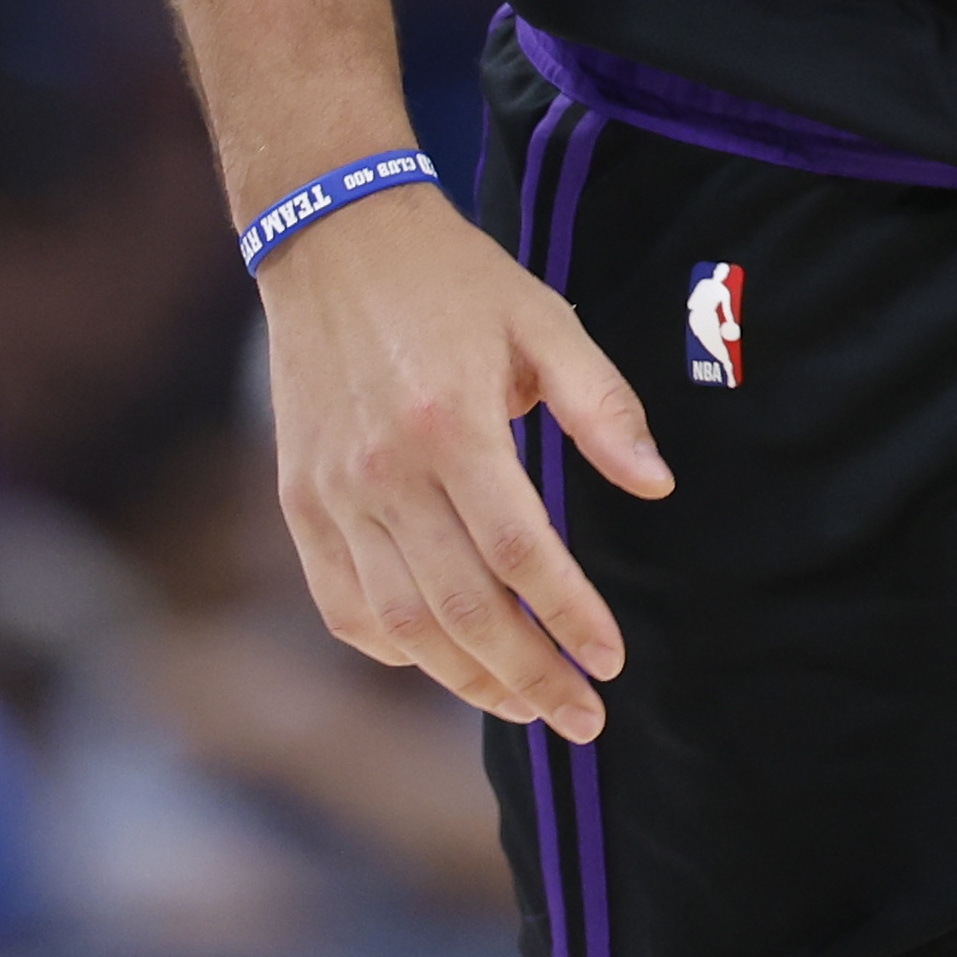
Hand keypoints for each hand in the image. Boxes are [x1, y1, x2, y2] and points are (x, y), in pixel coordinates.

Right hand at [260, 183, 670, 740]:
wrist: (332, 240)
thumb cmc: (453, 282)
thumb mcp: (546, 322)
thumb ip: (604, 408)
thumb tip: (657, 485)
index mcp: (451, 424)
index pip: (521, 553)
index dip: (570, 617)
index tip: (611, 661)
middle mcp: (384, 470)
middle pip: (463, 609)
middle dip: (530, 677)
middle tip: (582, 715)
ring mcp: (332, 494)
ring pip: (401, 626)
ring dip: (468, 681)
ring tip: (525, 705)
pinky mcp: (300, 503)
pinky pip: (344, 607)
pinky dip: (395, 651)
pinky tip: (445, 663)